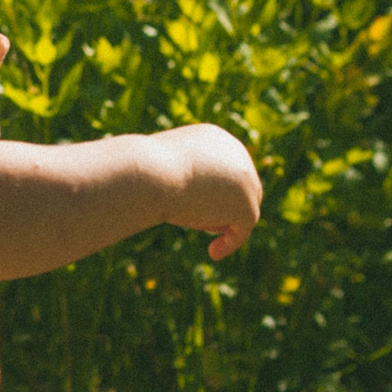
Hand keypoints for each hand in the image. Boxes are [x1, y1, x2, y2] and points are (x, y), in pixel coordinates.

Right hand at [157, 124, 263, 259]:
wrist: (150, 173)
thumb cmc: (145, 171)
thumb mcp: (160, 171)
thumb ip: (178, 179)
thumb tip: (185, 196)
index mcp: (216, 138)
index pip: (226, 168)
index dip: (216, 190)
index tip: (199, 207)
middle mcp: (237, 152)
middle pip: (242, 187)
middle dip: (226, 208)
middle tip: (203, 225)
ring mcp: (246, 178)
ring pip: (244, 208)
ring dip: (225, 223)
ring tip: (199, 231)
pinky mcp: (247, 204)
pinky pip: (243, 228)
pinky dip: (230, 242)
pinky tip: (213, 253)